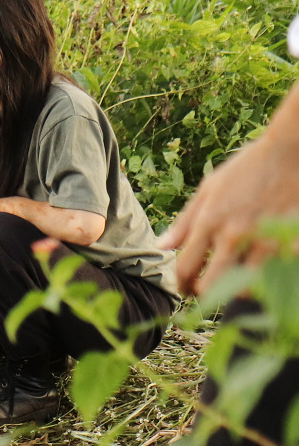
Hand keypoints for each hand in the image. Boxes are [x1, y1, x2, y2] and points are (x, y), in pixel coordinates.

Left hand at [161, 128, 298, 295]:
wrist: (291, 151)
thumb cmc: (247, 168)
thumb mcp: (209, 189)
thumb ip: (185, 222)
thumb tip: (161, 247)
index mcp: (210, 222)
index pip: (185, 269)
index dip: (182, 286)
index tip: (185, 288)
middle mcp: (234, 235)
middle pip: (211, 287)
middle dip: (206, 294)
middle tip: (207, 291)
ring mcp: (265, 240)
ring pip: (245, 287)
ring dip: (237, 289)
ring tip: (235, 282)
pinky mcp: (291, 241)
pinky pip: (276, 274)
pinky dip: (268, 278)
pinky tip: (264, 269)